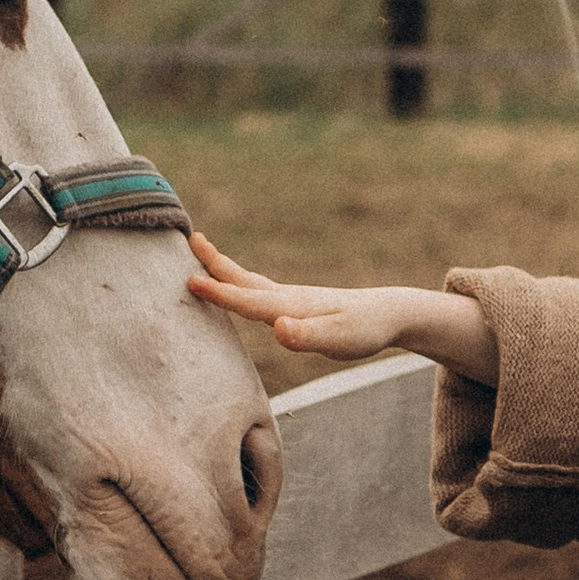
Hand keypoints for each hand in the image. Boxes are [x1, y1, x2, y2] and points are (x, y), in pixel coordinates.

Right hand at [186, 234, 497, 379]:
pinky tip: (240, 286)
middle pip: (243, 279)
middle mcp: (286, 297)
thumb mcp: (338, 341)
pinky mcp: (297, 304)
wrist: (389, 314)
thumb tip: (278, 328)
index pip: (247, 300)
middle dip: (215, 263)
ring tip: (203, 254)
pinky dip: (241, 282)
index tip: (190, 281)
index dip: (218, 293)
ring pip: (249, 281)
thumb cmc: (364, 331)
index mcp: (289, 307)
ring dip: (224, 268)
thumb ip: (307, 337)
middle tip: (189, 238)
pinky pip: (259, 290)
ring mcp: (291, 298)